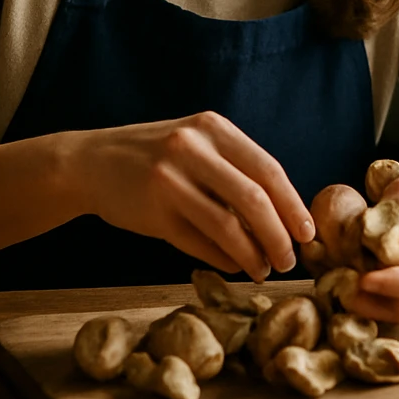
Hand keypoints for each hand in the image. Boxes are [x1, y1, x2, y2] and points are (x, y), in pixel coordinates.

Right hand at [71, 111, 315, 282]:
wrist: (90, 162)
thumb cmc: (154, 156)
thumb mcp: (195, 143)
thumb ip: (234, 169)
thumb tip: (285, 215)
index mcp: (212, 128)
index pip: (268, 169)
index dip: (293, 205)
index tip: (308, 233)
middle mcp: (192, 148)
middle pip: (255, 199)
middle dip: (279, 236)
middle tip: (290, 260)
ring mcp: (170, 180)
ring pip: (228, 226)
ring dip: (253, 255)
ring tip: (264, 270)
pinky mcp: (153, 213)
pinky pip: (200, 244)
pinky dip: (224, 259)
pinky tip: (235, 266)